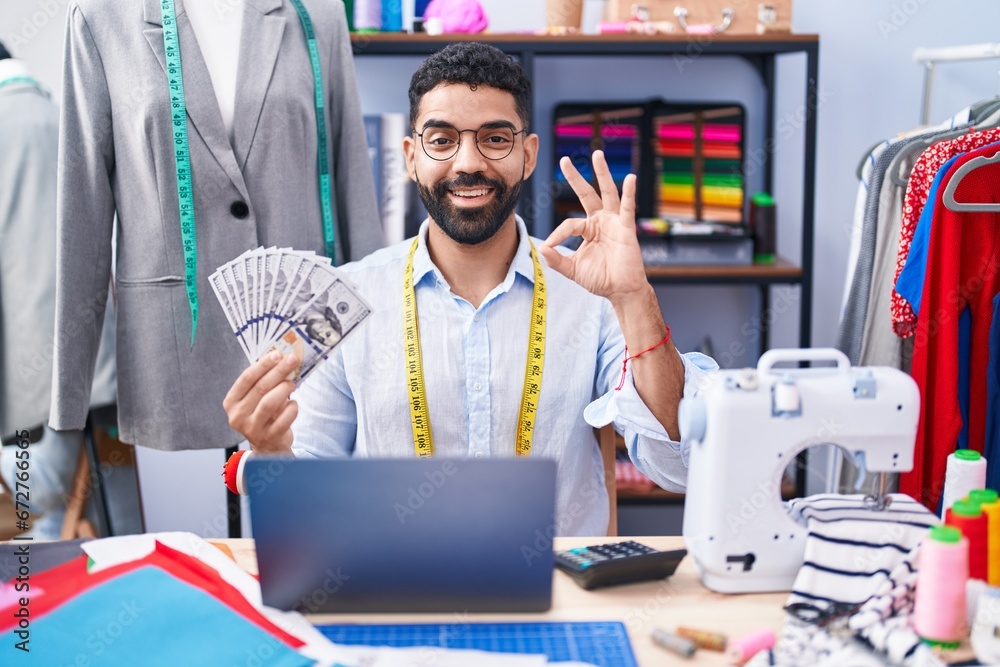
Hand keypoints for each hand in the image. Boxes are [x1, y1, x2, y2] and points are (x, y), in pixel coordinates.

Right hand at [222, 351, 299, 453]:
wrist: (268, 446)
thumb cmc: (264, 415)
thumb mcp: (257, 399)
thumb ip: (263, 382)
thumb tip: (282, 359)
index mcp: (231, 402)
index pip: (246, 378)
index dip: (263, 364)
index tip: (277, 354)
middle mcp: (238, 415)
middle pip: (260, 388)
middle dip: (279, 371)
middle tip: (292, 360)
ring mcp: (252, 428)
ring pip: (270, 402)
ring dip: (284, 388)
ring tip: (292, 383)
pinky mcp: (268, 437)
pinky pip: (284, 418)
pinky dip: (292, 408)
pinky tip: (294, 404)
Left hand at [537, 150, 649, 302]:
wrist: (620, 291)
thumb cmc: (600, 279)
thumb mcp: (573, 270)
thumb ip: (557, 260)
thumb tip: (542, 249)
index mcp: (588, 229)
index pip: (569, 224)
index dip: (558, 234)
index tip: (551, 246)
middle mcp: (601, 221)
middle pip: (586, 194)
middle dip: (575, 177)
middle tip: (564, 160)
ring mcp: (614, 222)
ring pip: (607, 193)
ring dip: (603, 173)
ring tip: (597, 154)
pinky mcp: (626, 228)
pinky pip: (628, 208)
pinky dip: (629, 193)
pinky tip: (630, 178)